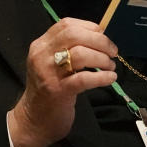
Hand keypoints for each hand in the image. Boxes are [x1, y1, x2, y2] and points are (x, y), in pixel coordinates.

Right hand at [9, 18, 117, 146]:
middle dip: (99, 41)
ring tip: (110, 66)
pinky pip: (83, 78)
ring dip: (101, 59)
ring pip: (80, 54)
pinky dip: (101, 77)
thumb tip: (98, 38)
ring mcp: (48, 73)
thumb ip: (67, 49)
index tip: (103, 36)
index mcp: (40, 45)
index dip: (89, 27)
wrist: (33, 121)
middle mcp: (41, 55)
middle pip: (73, 35)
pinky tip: (110, 78)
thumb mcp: (51, 64)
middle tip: (112, 51)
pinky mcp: (58, 91)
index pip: (65, 25)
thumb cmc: (48, 91)